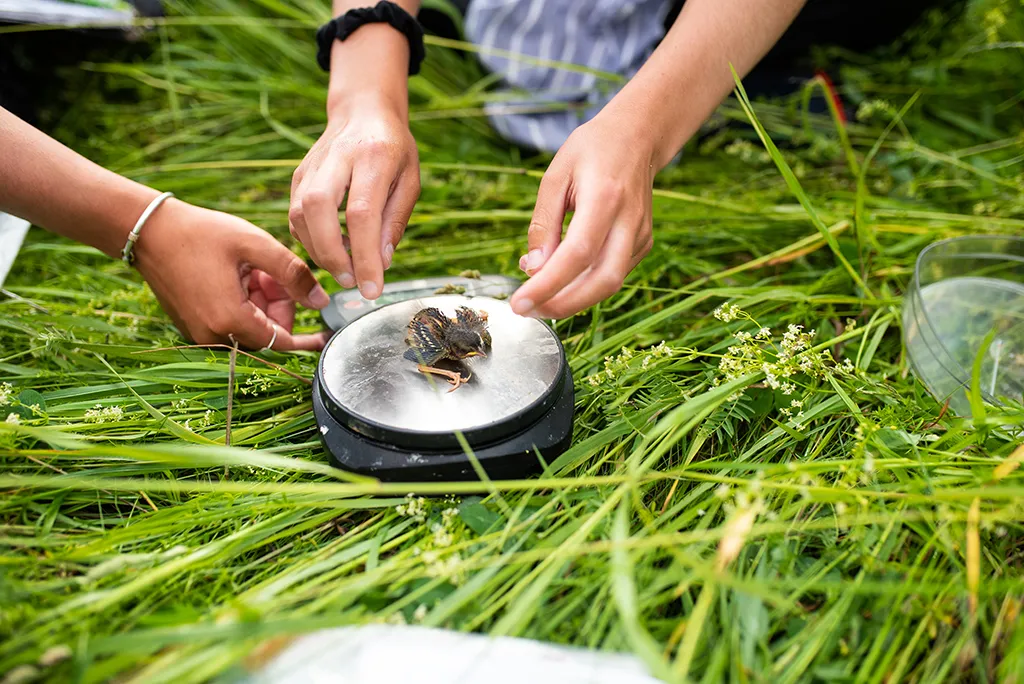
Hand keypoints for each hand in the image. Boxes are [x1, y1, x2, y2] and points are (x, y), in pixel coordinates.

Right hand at [134, 200, 330, 350]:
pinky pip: (230, 322)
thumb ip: (292, 273)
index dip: (305, 335)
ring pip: (249, 326)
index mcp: (229, 320)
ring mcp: (199, 332)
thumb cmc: (200, 233)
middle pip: (266, 332)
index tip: (325, 333)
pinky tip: (236, 274)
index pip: (281, 340)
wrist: (147, 230)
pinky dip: (242, 302)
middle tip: (270, 271)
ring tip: (249, 267)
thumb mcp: (255, 245)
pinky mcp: (192, 325)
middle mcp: (213, 335)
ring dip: (259, 301)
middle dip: (277, 304)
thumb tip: (320, 301)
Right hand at [289, 96, 419, 300]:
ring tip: (346, 268)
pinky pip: (295, 216)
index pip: (362, 214)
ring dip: (319, 250)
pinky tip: (332, 249)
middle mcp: (336, 158)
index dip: (365, 256)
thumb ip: (395, 222)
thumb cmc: (394, 150)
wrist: (363, 113)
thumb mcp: (410, 181)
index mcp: (373, 156)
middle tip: (352, 280)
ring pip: (299, 214)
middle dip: (331, 253)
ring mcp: (311, 165)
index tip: (372, 289)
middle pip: (317, 208)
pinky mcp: (298, 176)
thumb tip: (382, 263)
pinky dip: (310, 240)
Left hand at [509, 116, 653, 318]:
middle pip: (602, 281)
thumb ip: (543, 223)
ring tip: (538, 297)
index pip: (577, 254)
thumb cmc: (592, 150)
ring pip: (610, 284)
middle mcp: (629, 220)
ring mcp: (641, 234)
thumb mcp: (555, 175)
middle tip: (529, 310)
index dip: (547, 285)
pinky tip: (561, 275)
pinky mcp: (643, 243)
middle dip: (563, 305)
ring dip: (572, 299)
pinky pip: (612, 274)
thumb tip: (533, 269)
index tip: (519, 303)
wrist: (637, 136)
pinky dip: (584, 284)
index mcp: (604, 198)